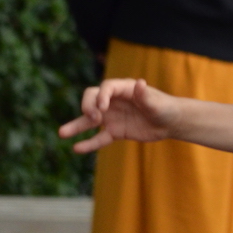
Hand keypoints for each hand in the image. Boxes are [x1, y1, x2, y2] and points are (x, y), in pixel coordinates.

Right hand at [58, 77, 178, 153]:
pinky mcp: (115, 131)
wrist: (171, 123)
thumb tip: (139, 83)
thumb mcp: (156, 103)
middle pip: (92, 98)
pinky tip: (76, 148)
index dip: (101, 96)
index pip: (106, 88)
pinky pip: (99, 138)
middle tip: (92, 118)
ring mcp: (113, 116)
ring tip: (62, 133)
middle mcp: (114, 101)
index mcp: (124, 89)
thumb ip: (145, 95)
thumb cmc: (165, 108)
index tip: (101, 108)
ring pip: (90, 120)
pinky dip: (89, 143)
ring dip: (76, 125)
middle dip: (88, 106)